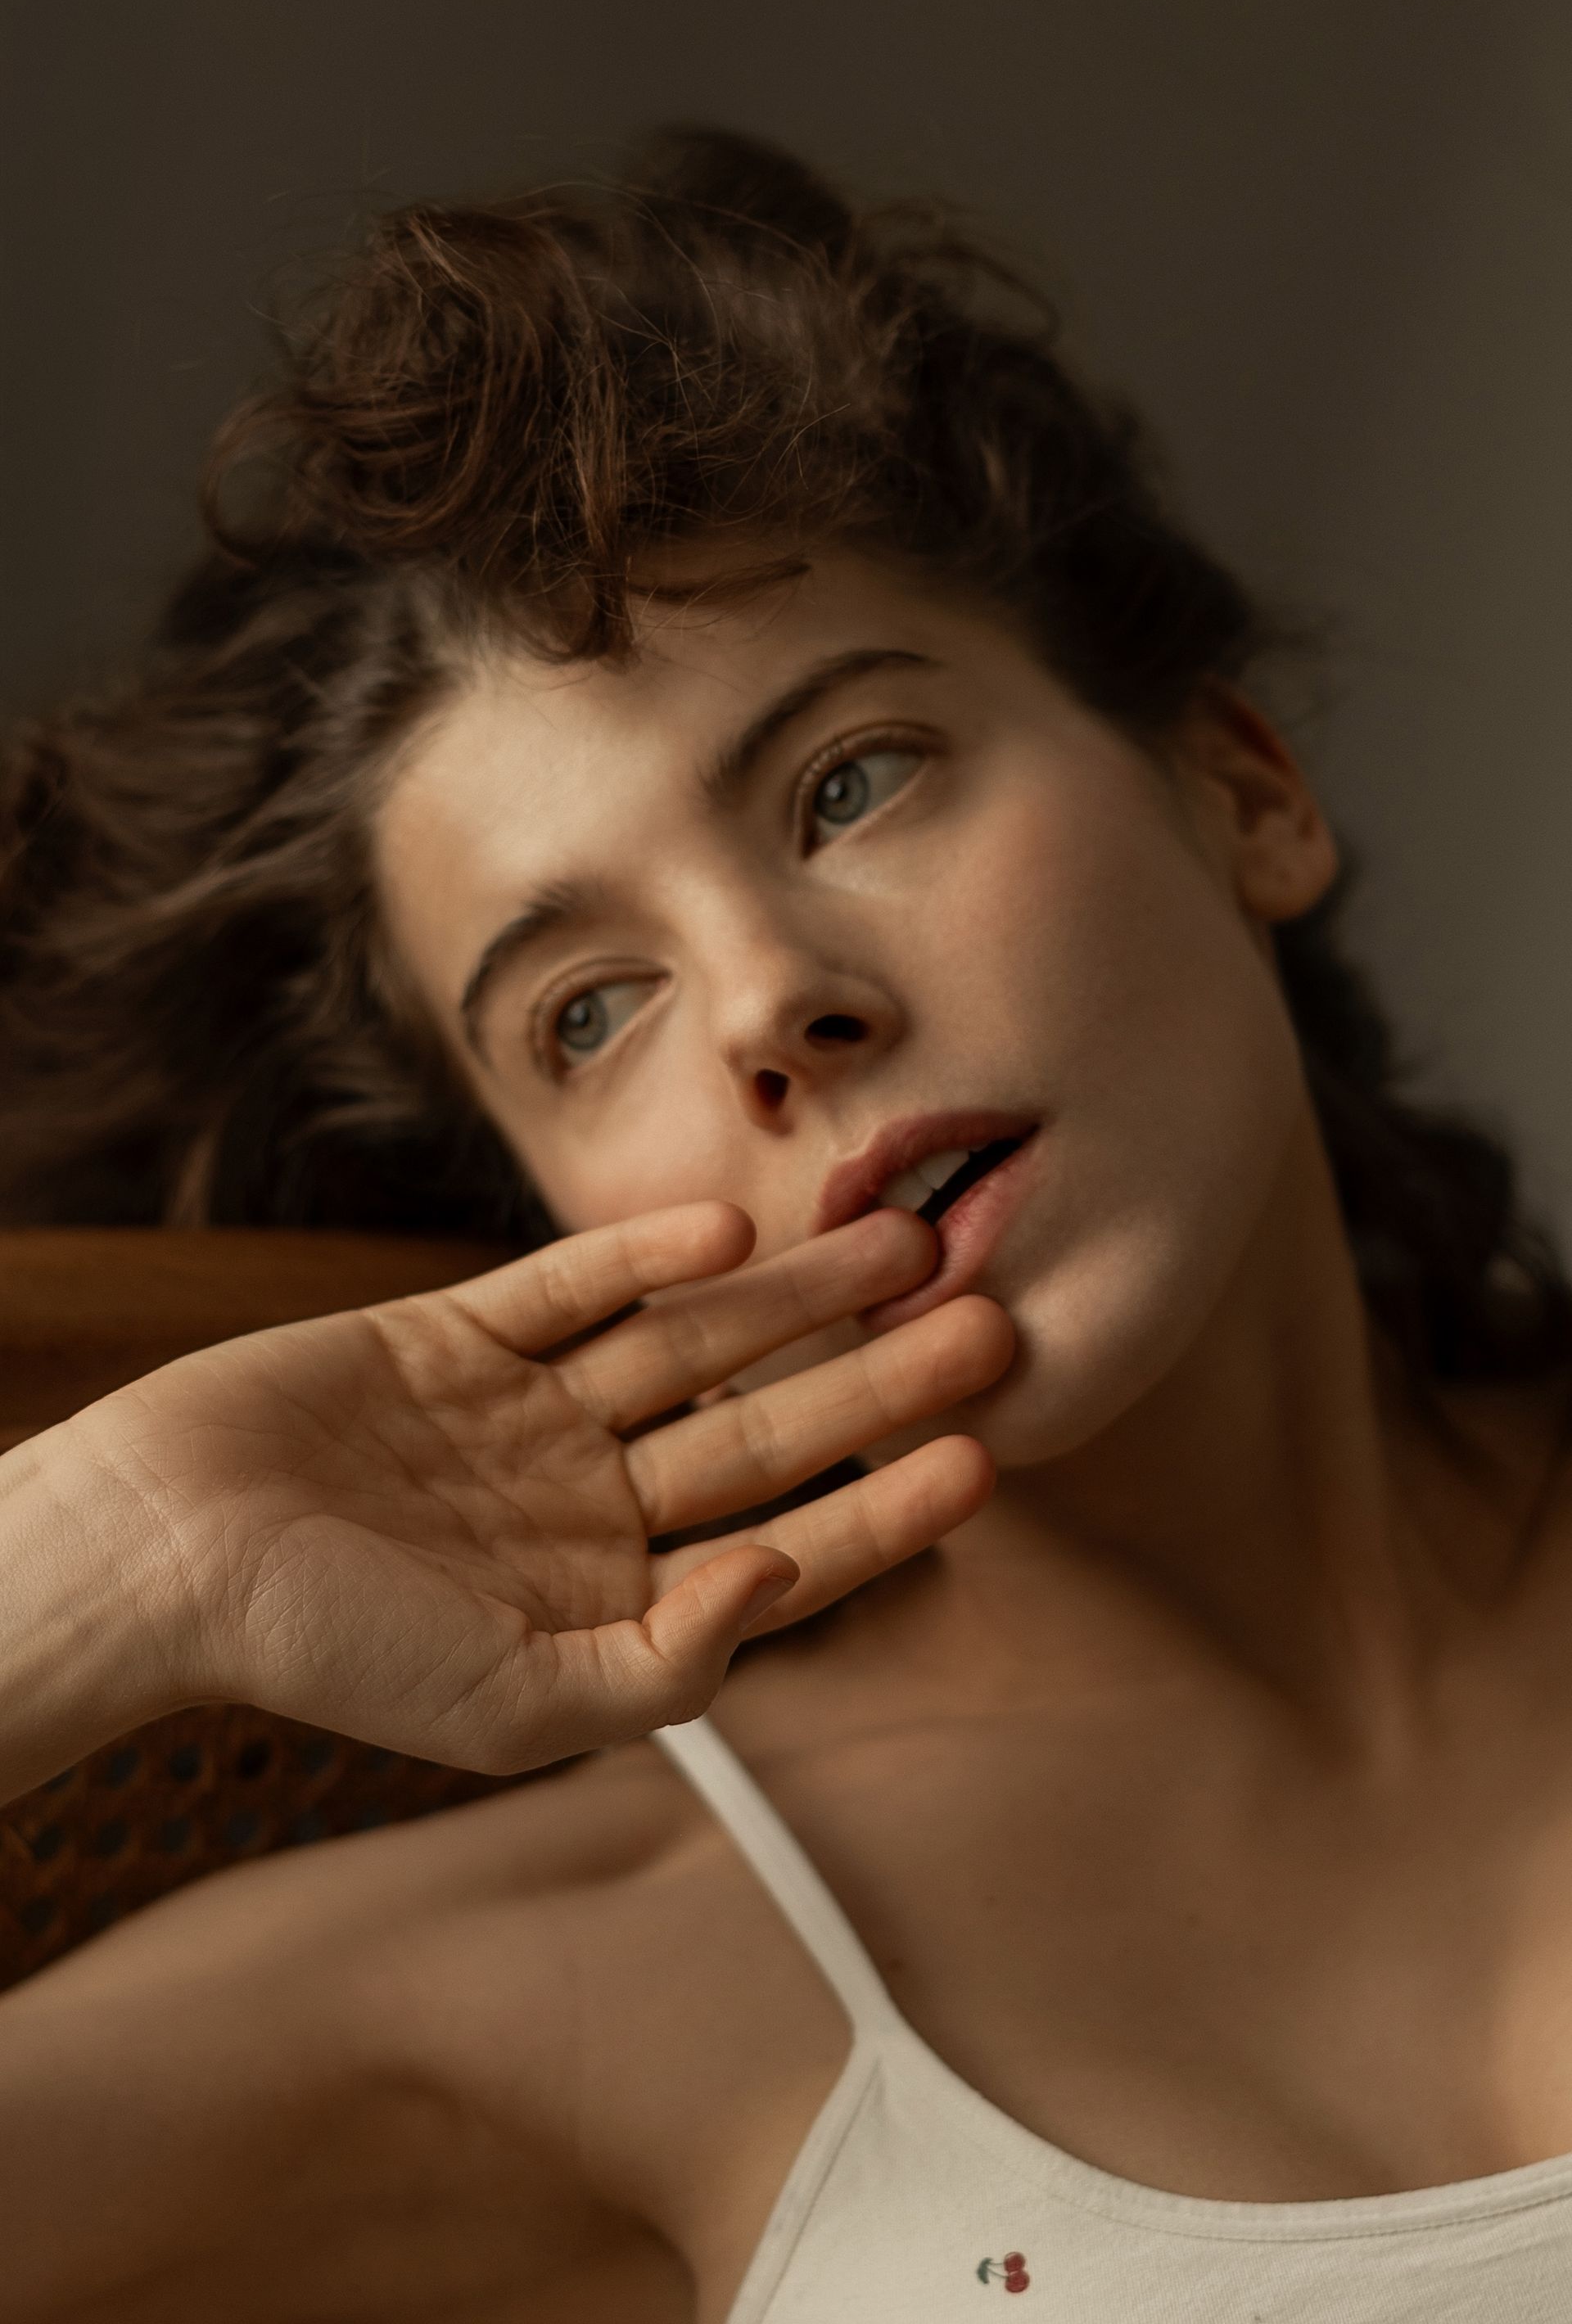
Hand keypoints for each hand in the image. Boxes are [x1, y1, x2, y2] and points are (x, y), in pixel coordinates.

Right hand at [66, 1204, 1013, 1773]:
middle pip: (761, 1428)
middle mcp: (584, 1500)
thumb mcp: (514, 1707)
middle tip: (988, 1323)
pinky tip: (733, 1228)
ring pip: (690, 1341)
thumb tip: (780, 1577)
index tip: (983, 1456)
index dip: (884, 1508)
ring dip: (793, 1294)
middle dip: (874, 1379)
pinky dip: (646, 1253)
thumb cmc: (326, 1651)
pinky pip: (573, 1285)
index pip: (782, 1547)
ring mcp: (525, 1411)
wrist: (159, 1555)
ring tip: (899, 1240)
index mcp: (607, 1598)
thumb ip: (665, 1664)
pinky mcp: (455, 1333)